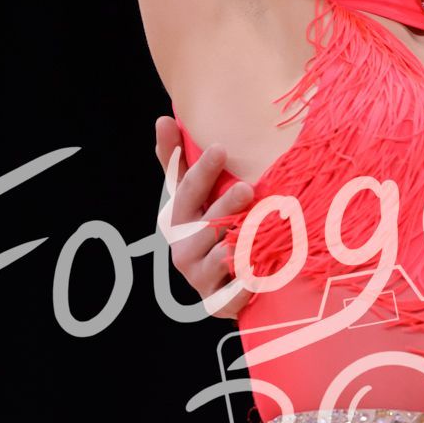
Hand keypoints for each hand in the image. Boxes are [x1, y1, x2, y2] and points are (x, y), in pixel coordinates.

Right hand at [155, 114, 253, 318]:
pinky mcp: (218, 304)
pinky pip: (232, 297)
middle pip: (204, 225)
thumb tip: (163, 118)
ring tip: (258, 233)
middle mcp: (184, 248)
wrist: (224, 288)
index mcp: (177, 218)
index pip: (186, 190)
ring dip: (238, 246)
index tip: (220, 148)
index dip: (201, 172)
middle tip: (246, 189)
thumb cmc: (209, 230)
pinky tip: (260, 277)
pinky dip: (244, 288)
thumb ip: (175, 162)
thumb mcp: (191, 197)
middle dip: (224, 207)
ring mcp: (200, 278)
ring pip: (220, 259)